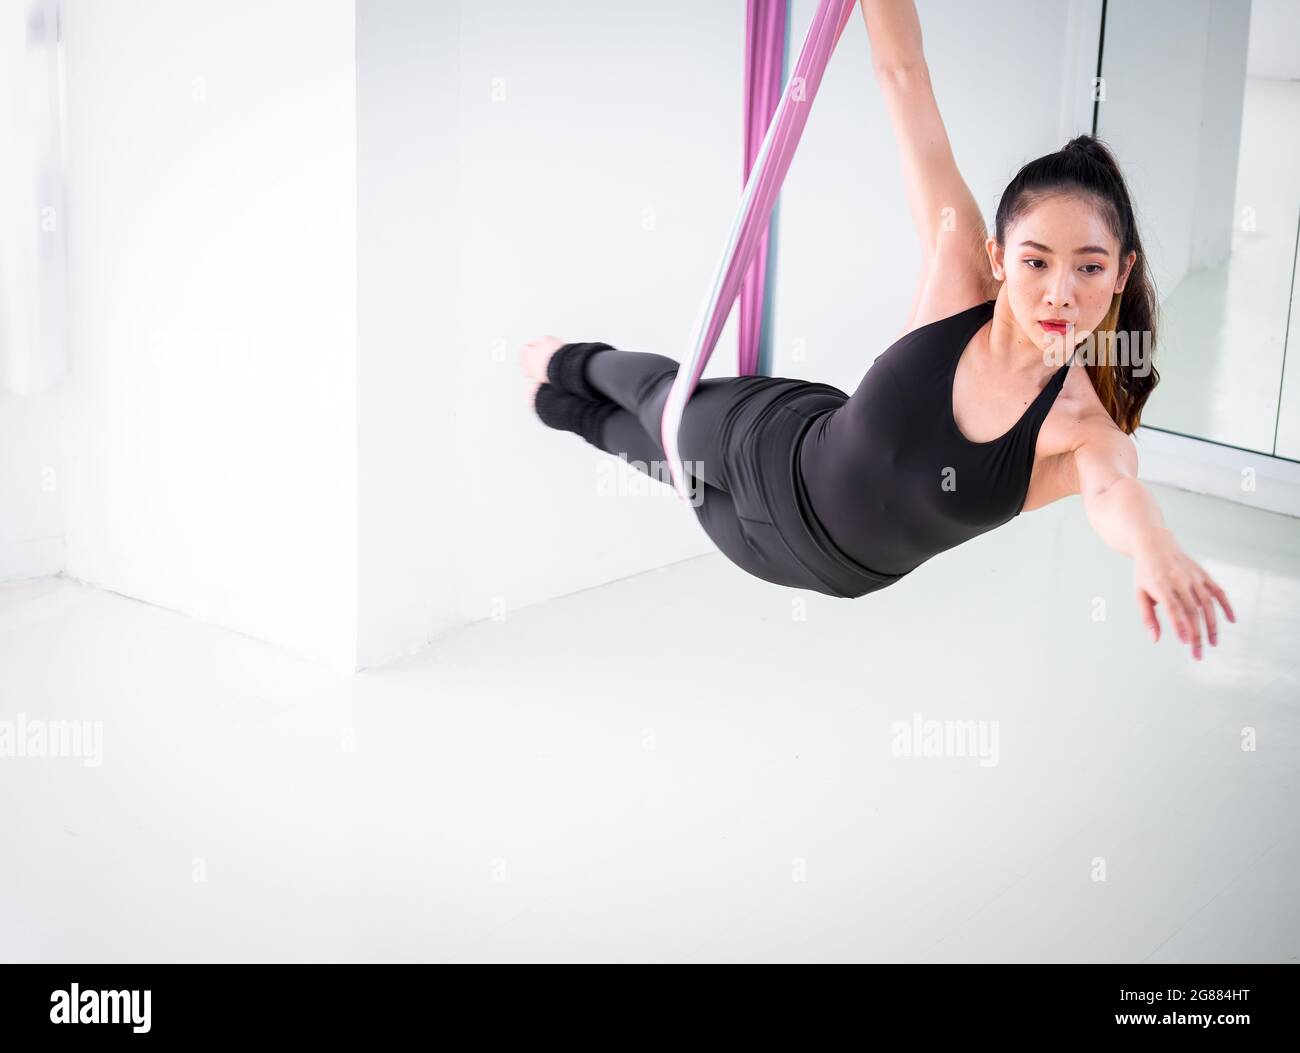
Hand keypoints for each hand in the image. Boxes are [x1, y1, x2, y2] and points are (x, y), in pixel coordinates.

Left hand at [1133, 530, 1234, 660]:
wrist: (1154, 543)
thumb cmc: (1145, 573)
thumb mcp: (1139, 593)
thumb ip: (1147, 617)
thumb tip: (1155, 640)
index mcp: (1160, 585)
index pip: (1173, 608)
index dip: (1180, 625)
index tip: (1185, 642)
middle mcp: (1179, 580)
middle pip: (1191, 611)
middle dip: (1196, 635)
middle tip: (1198, 655)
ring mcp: (1193, 577)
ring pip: (1207, 604)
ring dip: (1213, 625)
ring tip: (1213, 644)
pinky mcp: (1203, 574)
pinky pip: (1218, 591)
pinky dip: (1226, 605)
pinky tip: (1232, 620)